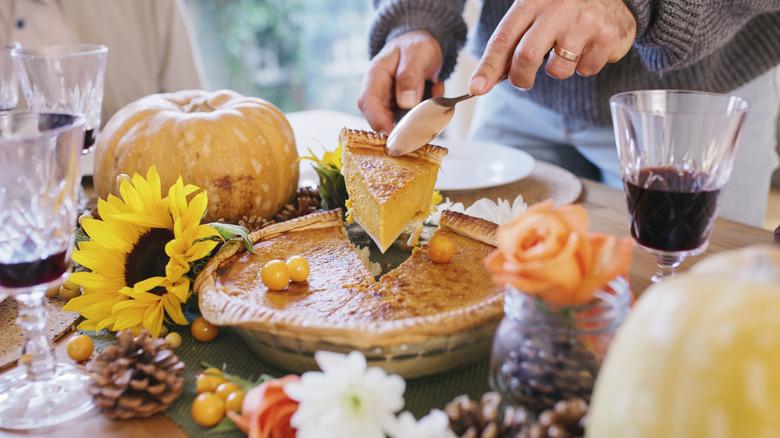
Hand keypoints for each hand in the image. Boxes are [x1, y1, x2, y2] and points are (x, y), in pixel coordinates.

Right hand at [358, 30, 444, 133]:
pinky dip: (427, 111)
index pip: (367, 102)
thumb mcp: (416, 54)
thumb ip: (410, 75)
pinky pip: (412, 118)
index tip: (393, 133)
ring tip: (435, 93)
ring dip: (418, 116)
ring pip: (398, 122)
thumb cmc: (415, 45)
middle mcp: (379, 92)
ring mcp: (390, 102)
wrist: (423, 45)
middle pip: (380, 118)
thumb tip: (406, 101)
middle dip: (400, 126)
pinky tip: (437, 90)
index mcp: (375, 76)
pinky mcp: (402, 109)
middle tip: (421, 126)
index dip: (377, 121)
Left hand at [468, 0, 636, 93]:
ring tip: (567, 49)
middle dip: (520, 78)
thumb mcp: (535, 13)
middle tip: (523, 81)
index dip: (488, 66)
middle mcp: (557, 8)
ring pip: (558, 70)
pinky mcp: (607, 35)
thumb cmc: (564, 8)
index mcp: (532, 1)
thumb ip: (513, 42)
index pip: (504, 38)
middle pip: (527, 56)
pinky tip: (590, 45)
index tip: (477, 88)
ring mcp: (584, 22)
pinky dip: (585, 65)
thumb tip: (486, 79)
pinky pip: (586, 69)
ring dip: (558, 69)